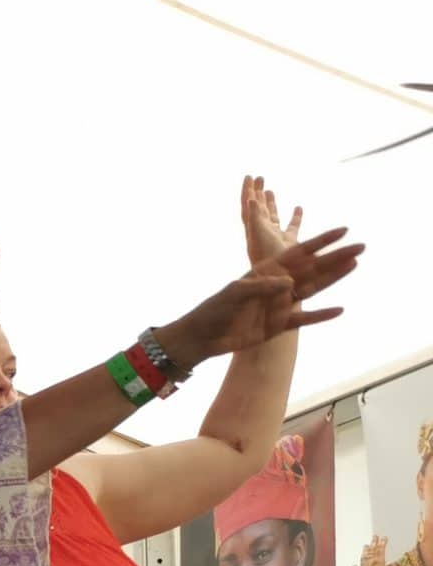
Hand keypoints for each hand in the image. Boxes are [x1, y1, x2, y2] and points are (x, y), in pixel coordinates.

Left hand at [160, 226, 361, 366]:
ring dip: (333, 278)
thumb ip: (261, 286)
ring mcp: (280, 305)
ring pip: (312, 289)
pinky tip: (339, 309)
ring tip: (354, 266)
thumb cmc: (214, 309)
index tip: (343, 230)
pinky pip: (304, 319)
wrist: (203, 336)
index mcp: (267, 270)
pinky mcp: (279, 325)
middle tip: (361, 246)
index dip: (321, 241)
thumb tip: (289, 283)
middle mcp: (278, 285)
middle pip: (312, 268)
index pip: (299, 252)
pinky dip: (320, 315)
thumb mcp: (234, 292)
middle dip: (336, 257)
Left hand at [241, 175, 303, 267]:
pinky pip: (291, 229)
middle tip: (258, 177)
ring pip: (273, 217)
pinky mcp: (289, 246)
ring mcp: (275, 239)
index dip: (248, 192)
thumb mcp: (258, 239)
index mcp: (254, 230)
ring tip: (269, 190)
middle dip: (257, 193)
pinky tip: (298, 207)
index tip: (249, 176)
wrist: (278, 287)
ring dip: (271, 203)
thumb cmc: (267, 265)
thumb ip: (255, 220)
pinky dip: (295, 218)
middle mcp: (263, 234)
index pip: (249, 207)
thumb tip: (250, 200)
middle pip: (258, 209)